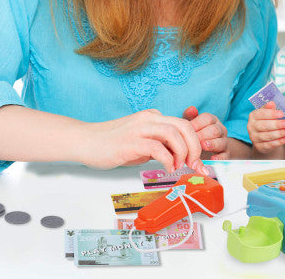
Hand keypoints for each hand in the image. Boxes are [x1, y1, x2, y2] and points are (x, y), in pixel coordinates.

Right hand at [83, 109, 207, 173]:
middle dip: (195, 146)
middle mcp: (149, 119)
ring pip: (174, 133)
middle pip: (184, 126)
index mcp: (153, 117)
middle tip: (194, 164)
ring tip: (180, 166)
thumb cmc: (112, 143)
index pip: (183, 124)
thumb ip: (158, 144)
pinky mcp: (131, 142)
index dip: (195, 143)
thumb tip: (177, 156)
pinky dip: (168, 159)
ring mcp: (140, 128)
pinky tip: (167, 168)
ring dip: (183, 152)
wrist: (85, 141)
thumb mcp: (141, 140)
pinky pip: (157, 147)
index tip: (198, 161)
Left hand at [182, 106, 228, 159]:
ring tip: (203, 146)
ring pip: (221, 142)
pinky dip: (220, 158)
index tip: (188, 129)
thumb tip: (191, 109)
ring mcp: (224, 142)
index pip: (207, 118)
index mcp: (212, 121)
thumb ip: (190, 116)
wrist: (209, 151)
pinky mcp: (226, 155)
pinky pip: (225, 156)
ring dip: (212, 144)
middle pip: (214, 130)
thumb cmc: (197, 135)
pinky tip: (213, 159)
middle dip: (203, 134)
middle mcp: (220, 130)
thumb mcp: (192, 125)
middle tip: (194, 139)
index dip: (197, 123)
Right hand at [247, 102, 284, 153]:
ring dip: (279, 133)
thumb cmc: (266, 122)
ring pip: (267, 136)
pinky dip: (279, 141)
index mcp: (253, 116)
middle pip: (264, 126)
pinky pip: (270, 144)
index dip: (271, 114)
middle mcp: (251, 126)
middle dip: (277, 124)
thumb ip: (269, 109)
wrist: (262, 139)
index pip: (261, 114)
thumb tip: (271, 102)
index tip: (281, 113)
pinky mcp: (258, 146)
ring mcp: (254, 137)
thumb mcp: (266, 114)